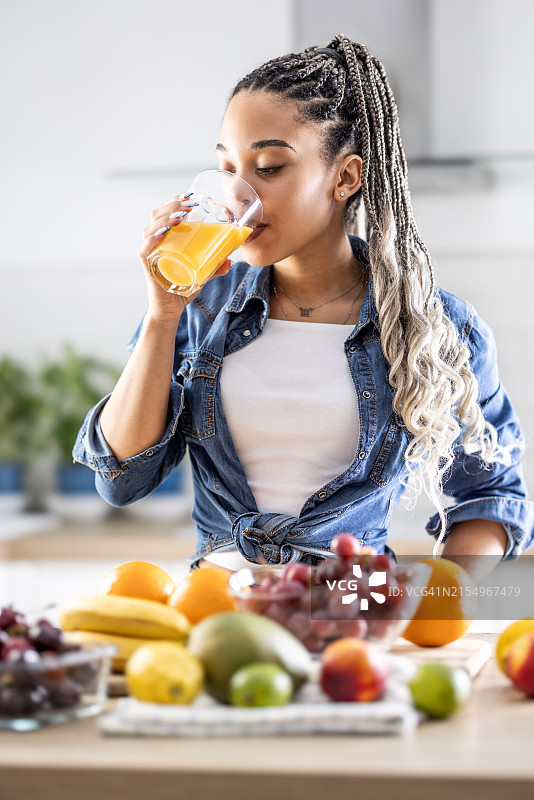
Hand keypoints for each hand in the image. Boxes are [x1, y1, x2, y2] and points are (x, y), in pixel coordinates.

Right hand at [138, 194, 232, 325]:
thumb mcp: (202, 275)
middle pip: (158, 215)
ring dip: (166, 217)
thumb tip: (230, 261)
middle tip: (190, 204)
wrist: (171, 310)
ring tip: (181, 215)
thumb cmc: (182, 289)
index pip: (165, 213)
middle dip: (173, 205)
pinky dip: (154, 236)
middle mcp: (153, 242)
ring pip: (151, 226)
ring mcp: (149, 251)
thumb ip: (214, 267)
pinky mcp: (147, 263)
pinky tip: (165, 231)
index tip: (189, 197)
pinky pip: (146, 246)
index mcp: (165, 239)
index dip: (174, 202)